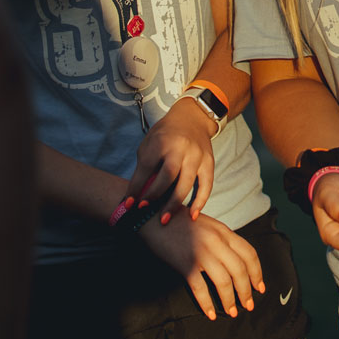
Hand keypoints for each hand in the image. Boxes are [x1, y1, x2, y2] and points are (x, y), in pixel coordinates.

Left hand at [125, 98, 215, 221]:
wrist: (192, 118)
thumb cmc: (165, 135)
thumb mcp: (149, 145)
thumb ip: (145, 169)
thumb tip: (137, 196)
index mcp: (161, 141)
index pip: (146, 168)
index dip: (136, 187)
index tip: (129, 204)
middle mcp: (180, 148)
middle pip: (168, 176)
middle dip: (154, 195)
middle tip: (144, 210)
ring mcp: (197, 155)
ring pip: (186, 183)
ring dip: (174, 203)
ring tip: (164, 220)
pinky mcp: (209, 162)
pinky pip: (206, 185)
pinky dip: (200, 202)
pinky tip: (192, 216)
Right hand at [140, 211, 263, 320]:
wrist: (153, 218)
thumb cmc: (181, 222)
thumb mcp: (208, 225)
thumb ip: (223, 240)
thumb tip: (237, 261)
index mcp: (224, 232)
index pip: (249, 254)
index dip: (257, 273)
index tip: (260, 287)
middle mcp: (216, 242)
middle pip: (240, 270)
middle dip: (246, 291)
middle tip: (249, 305)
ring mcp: (201, 253)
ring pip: (224, 281)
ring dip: (230, 300)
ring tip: (232, 312)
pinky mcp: (185, 264)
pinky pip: (200, 288)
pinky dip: (207, 303)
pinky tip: (210, 313)